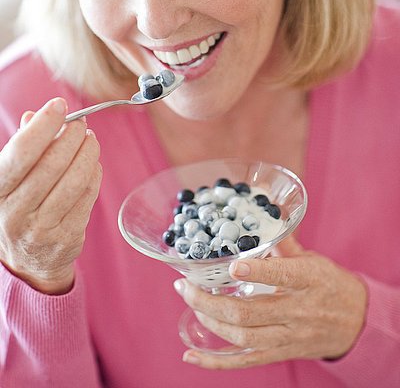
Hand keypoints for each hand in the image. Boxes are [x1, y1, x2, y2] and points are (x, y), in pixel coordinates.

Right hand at [0, 98, 101, 293]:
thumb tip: (35, 115)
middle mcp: (14, 212)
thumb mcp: (11, 178)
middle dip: (72, 136)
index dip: (44, 124)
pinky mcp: (66, 238)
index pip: (21, 152)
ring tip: (90, 140)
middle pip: (53, 163)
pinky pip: (88, 196)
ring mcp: (41, 228)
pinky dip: (94, 173)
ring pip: (75, 180)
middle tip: (81, 123)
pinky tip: (92, 163)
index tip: (60, 105)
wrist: (26, 260)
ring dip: (88, 152)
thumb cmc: (19, 207)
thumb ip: (23, 147)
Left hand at [174, 235, 367, 368]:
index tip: (233, 265)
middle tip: (185, 285)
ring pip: (243, 336)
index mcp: (309, 280)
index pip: (282, 276)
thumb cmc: (330, 283)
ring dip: (209, 321)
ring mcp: (289, 336)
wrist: (356, 322)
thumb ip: (284, 242)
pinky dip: (216, 362)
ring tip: (190, 300)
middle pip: (250, 312)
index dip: (257, 271)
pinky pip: (245, 361)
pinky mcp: (281, 353)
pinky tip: (191, 356)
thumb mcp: (313, 258)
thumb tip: (261, 218)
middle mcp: (298, 311)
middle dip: (210, 300)